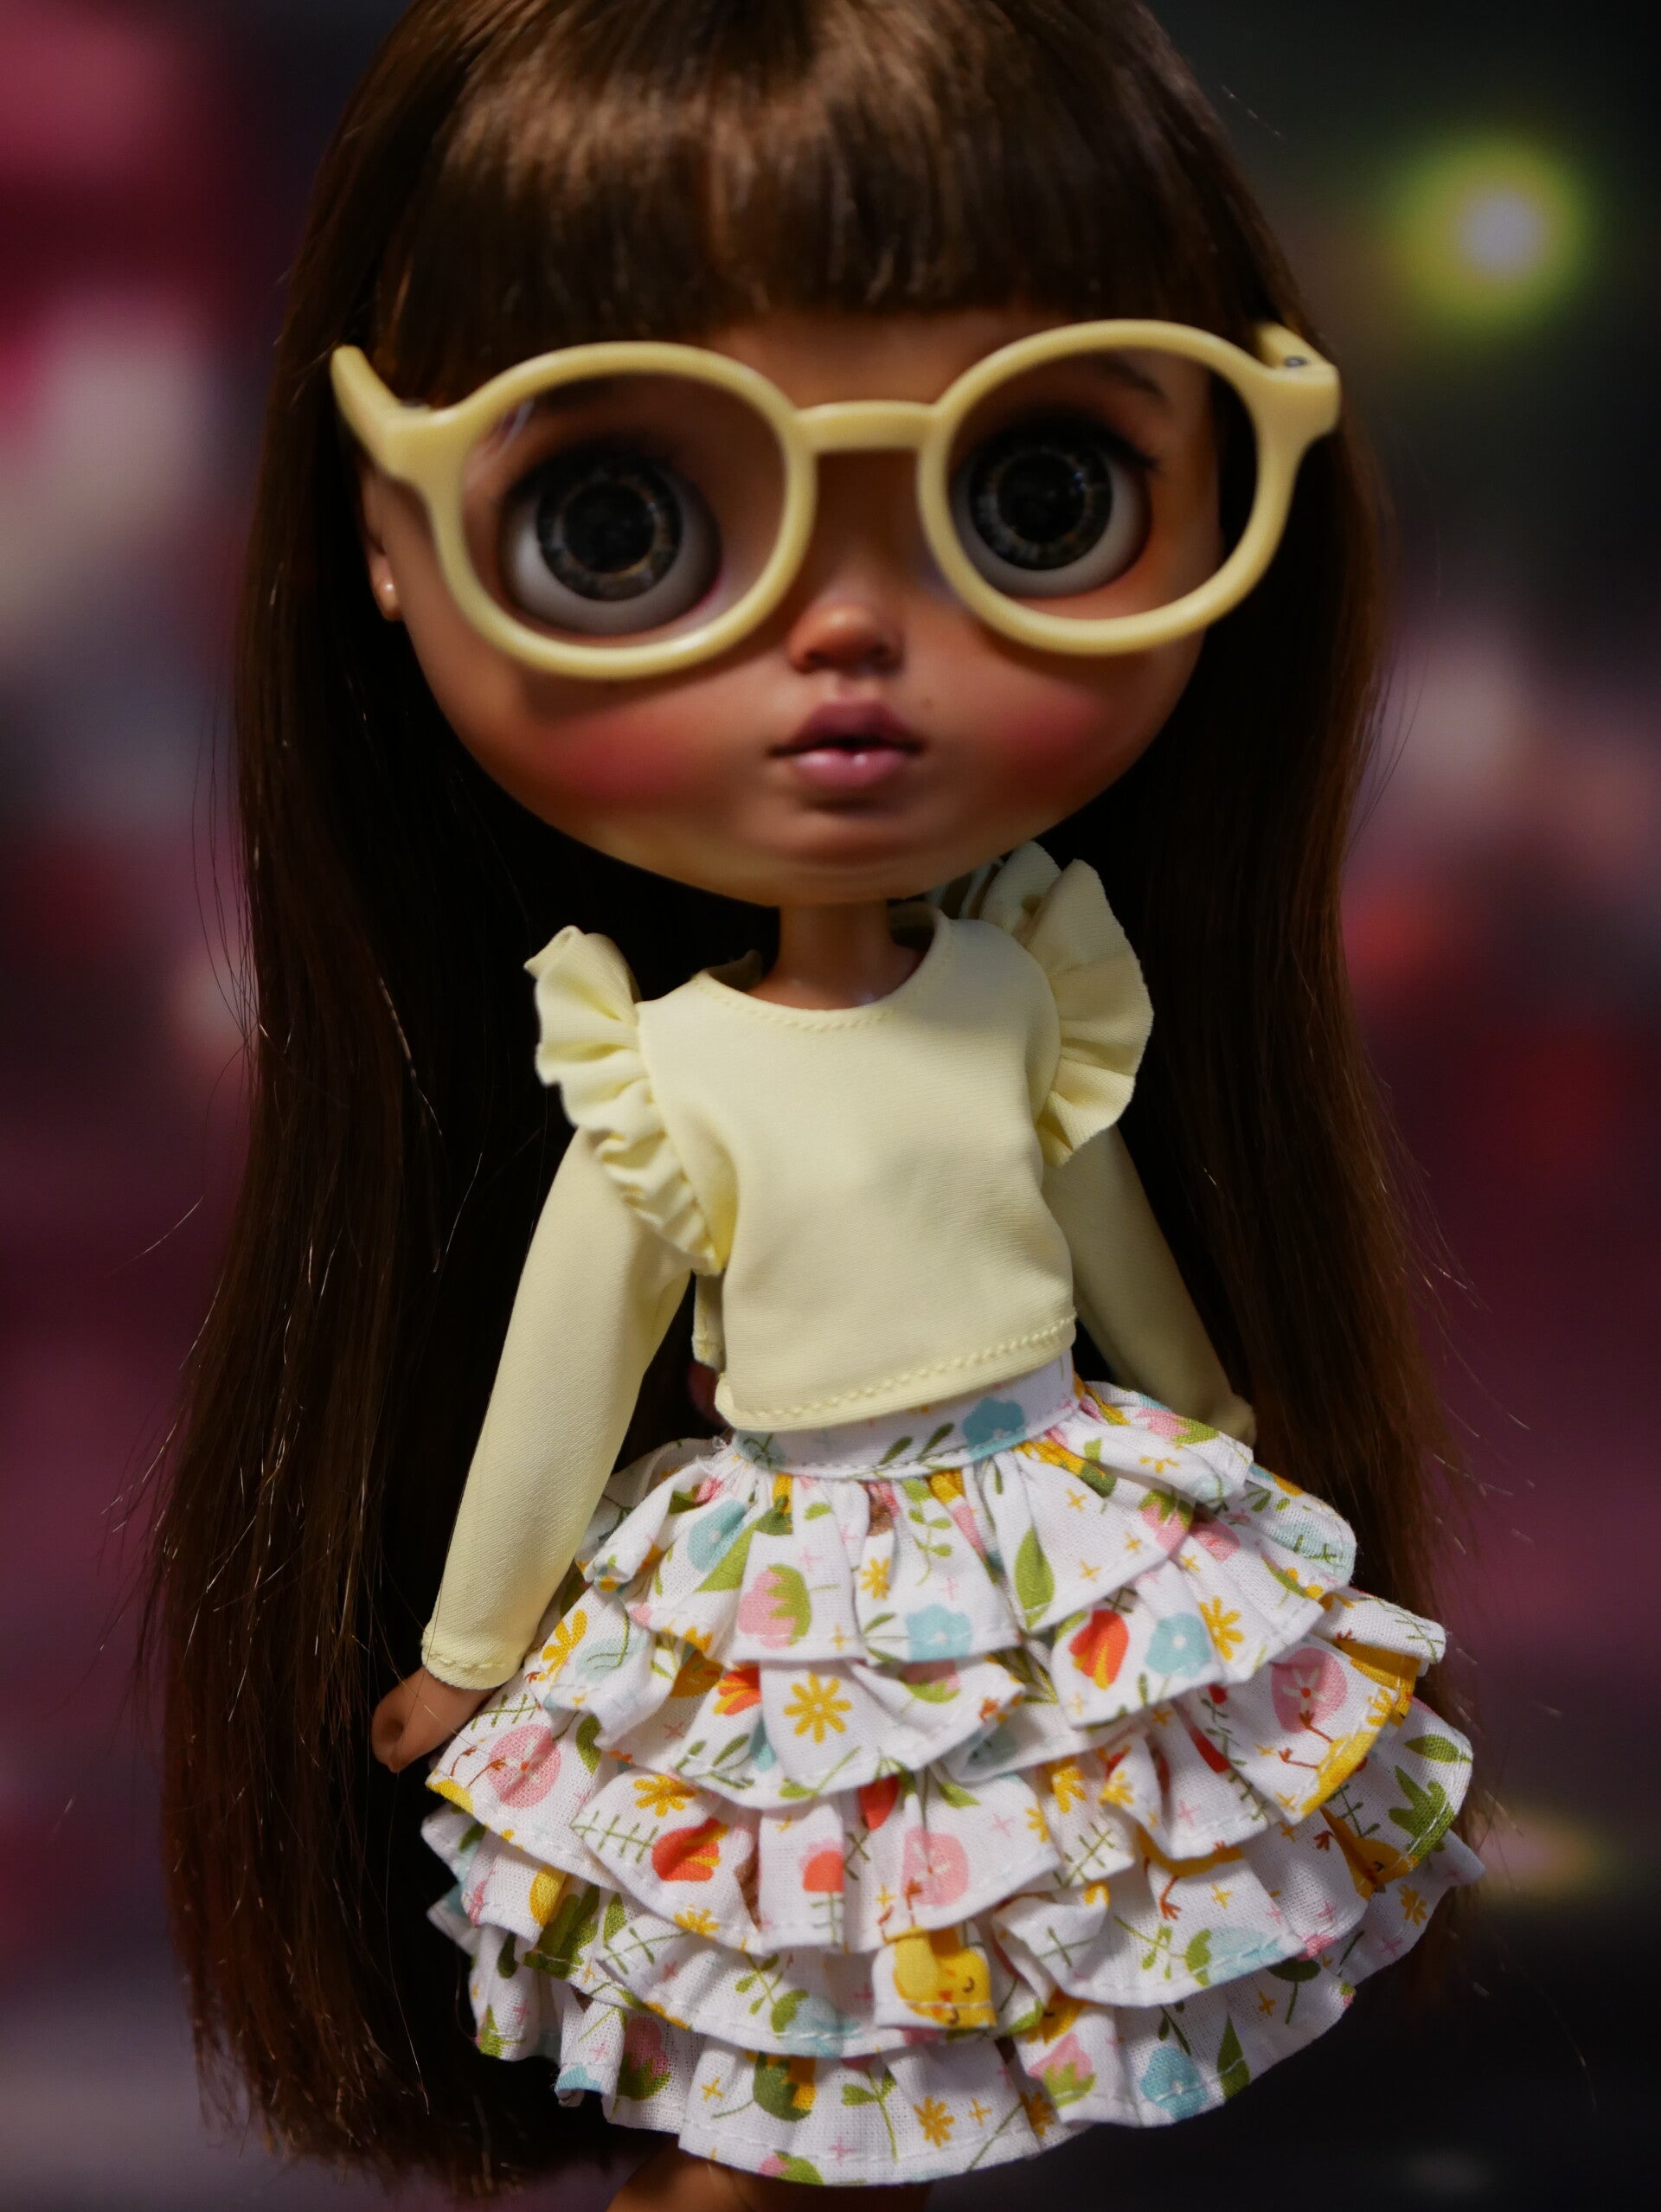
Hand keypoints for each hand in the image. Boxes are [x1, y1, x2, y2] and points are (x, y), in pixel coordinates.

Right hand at [370, 1665, 489, 1770]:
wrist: (464, 1675)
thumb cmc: (435, 1711)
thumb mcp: (415, 1741)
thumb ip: (400, 1756)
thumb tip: (392, 1765)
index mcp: (384, 1712)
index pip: (378, 1744)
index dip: (391, 1758)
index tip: (409, 1763)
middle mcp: (397, 1703)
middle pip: (398, 1735)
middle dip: (409, 1748)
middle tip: (424, 1757)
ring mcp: (416, 1697)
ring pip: (415, 1727)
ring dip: (425, 1739)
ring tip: (438, 1747)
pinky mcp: (434, 1693)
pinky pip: (430, 1718)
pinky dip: (436, 1727)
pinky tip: (446, 1733)